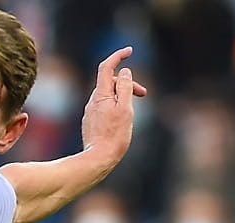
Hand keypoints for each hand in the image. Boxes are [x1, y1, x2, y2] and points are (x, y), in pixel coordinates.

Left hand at [80, 47, 147, 162]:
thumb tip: (124, 72)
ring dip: (122, 97)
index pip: (106, 67)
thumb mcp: (125, 109)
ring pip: (108, 97)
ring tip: (133, 112)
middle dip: (127, 83)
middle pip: (110, 83)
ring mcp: (90, 112)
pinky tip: (122, 122)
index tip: (129, 51)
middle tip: (144, 93)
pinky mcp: (91, 123)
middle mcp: (92, 101)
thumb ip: (125, 88)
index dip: (117, 56)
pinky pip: (104, 108)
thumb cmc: (114, 136)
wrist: (98, 159)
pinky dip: (115, 108)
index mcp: (101, 95)